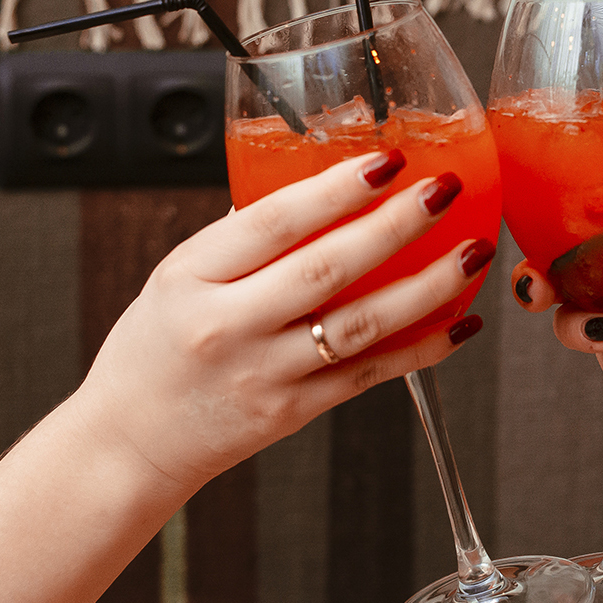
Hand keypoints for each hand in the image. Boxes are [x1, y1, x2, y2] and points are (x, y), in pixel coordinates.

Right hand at [74, 150, 487, 492]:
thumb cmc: (152, 350)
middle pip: (327, 269)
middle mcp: (229, 326)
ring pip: (361, 326)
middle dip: (395, 226)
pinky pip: (370, 375)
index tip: (386, 160)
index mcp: (193, 277)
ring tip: (471, 253)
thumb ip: (241, 237)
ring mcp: (266, 373)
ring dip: (427, 288)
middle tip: (442, 191)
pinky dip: (423, 348)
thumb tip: (315, 187)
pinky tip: (461, 322)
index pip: (273, 221)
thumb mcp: (175, 276)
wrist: (131, 442)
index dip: (335, 189)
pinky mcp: (295, 411)